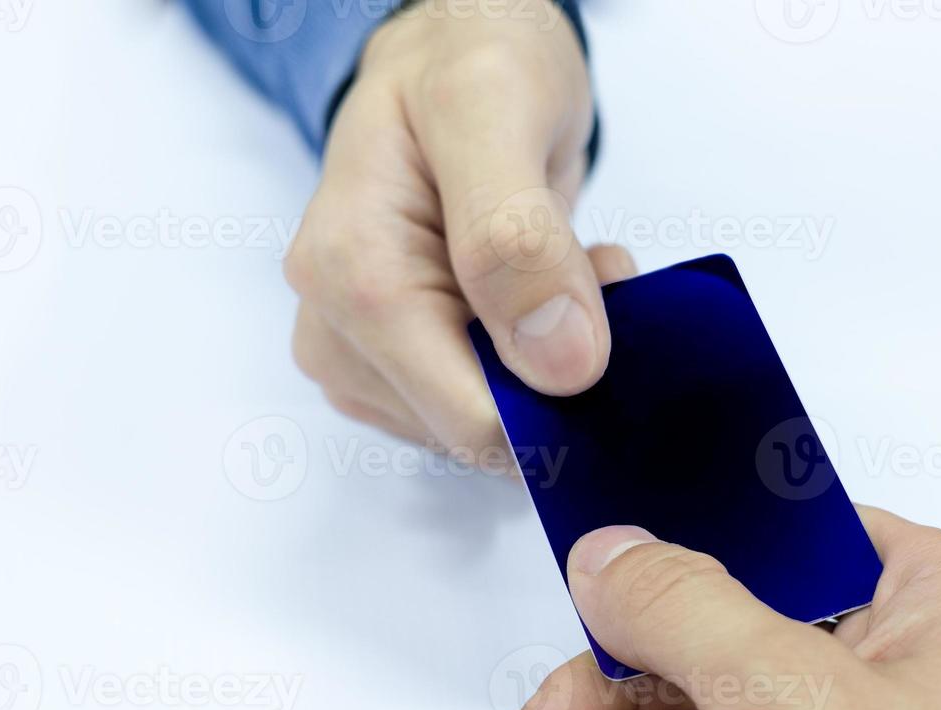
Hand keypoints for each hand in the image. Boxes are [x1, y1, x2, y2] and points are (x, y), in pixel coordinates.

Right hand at [284, 0, 631, 459]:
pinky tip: (539, 293)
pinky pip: (476, 406)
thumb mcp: (497, 110)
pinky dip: (528, 364)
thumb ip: (519, 238)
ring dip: (547, 364)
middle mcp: (335, 332)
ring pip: (483, 427)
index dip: (561, 396)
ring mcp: (355, 355)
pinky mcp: (384, 365)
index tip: (605, 305)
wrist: (446, 48)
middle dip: (554, 372)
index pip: (473, 419)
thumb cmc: (466, 59)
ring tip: (563, 263)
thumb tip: (562, 368)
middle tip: (588, 268)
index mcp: (352, 278)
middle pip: (477, 431)